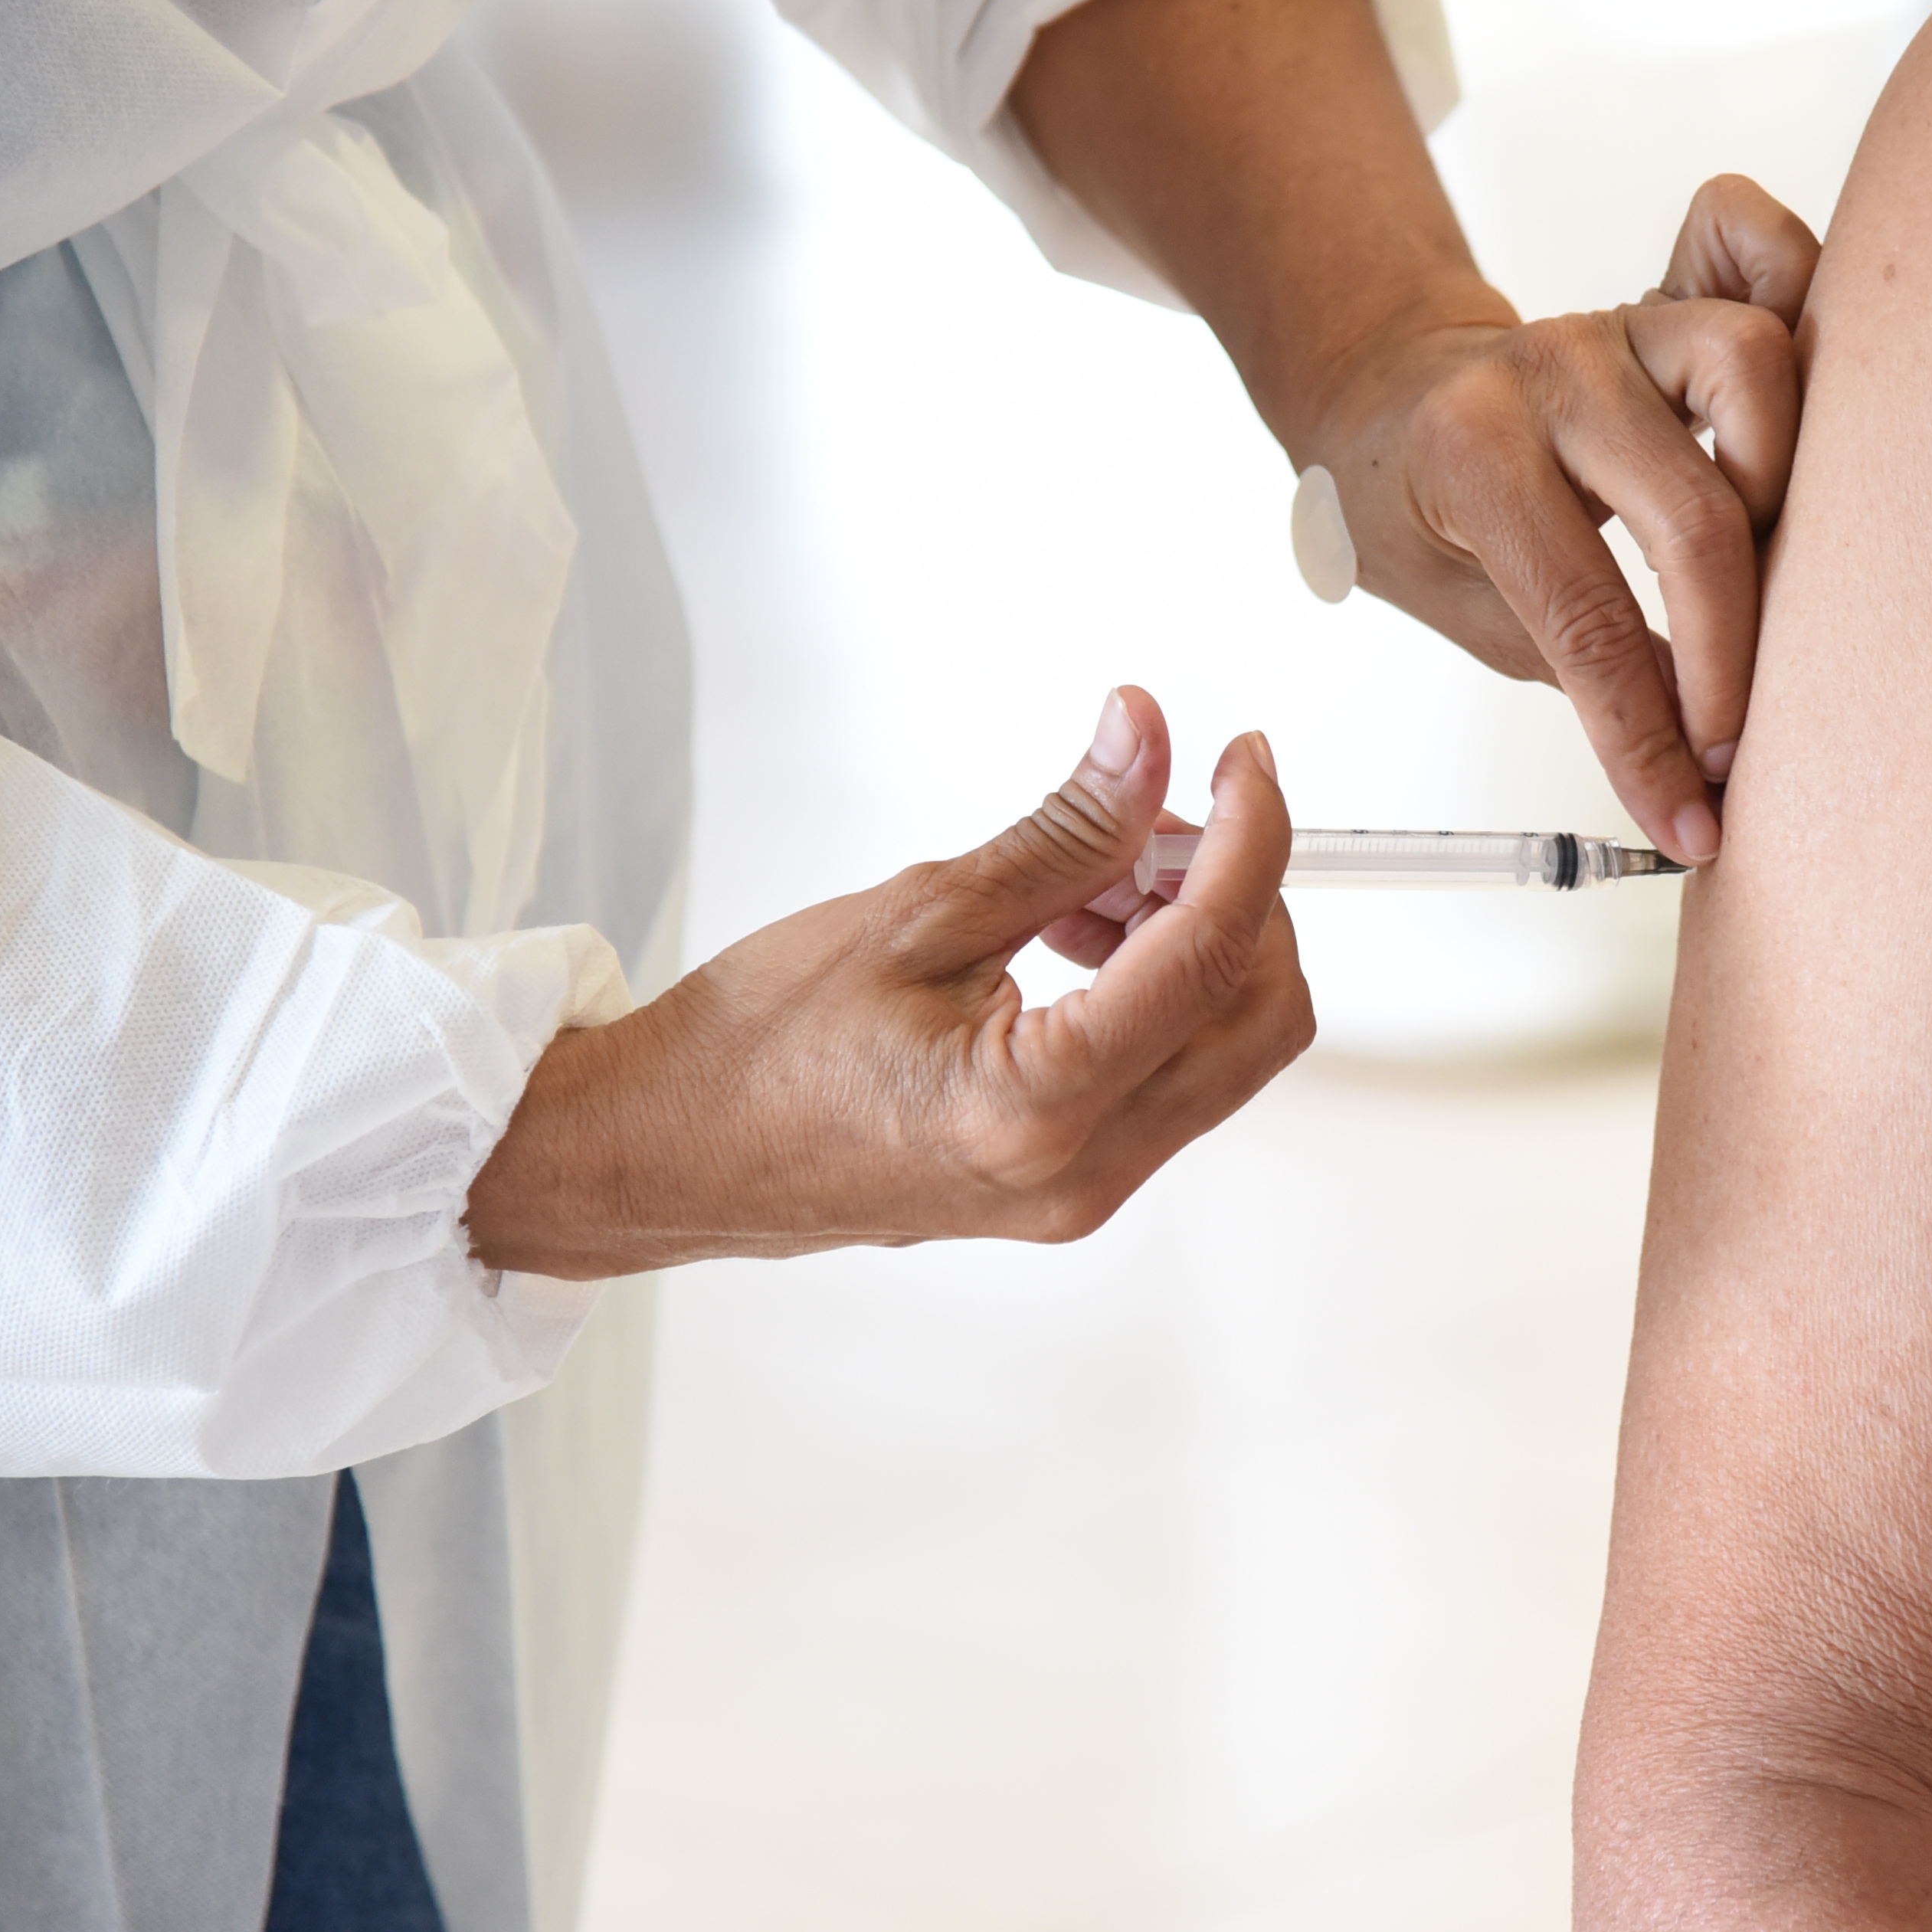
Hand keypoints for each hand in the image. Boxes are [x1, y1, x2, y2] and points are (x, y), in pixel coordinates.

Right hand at [467, 688, 1308, 1277]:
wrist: (672, 1151)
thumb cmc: (755, 1048)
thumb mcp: (916, 911)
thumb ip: (1061, 832)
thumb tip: (1147, 738)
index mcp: (1037, 1107)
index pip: (1210, 957)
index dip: (1254, 839)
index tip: (1245, 758)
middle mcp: (1081, 1173)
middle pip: (1259, 1017)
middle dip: (1235, 899)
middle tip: (1149, 823)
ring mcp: (1082, 1193)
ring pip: (1225, 1048)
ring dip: (1193, 941)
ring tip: (1084, 880)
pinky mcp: (1069, 1184)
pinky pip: (1170, 1076)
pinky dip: (1158, 990)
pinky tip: (1073, 934)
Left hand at [1294, 174, 1819, 862]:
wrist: (1384, 393)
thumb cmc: (1415, 505)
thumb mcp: (1462, 609)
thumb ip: (1583, 667)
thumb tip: (1703, 762)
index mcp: (1472, 454)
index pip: (1585, 619)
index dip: (1649, 735)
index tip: (1690, 813)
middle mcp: (1553, 372)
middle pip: (1691, 513)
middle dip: (1732, 652)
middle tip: (1735, 738)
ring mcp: (1618, 320)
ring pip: (1753, 364)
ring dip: (1781, 481)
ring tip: (1768, 567)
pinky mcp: (1670, 292)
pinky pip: (1756, 250)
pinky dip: (1797, 293)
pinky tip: (1796, 398)